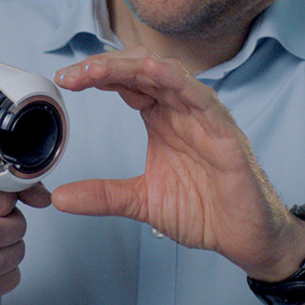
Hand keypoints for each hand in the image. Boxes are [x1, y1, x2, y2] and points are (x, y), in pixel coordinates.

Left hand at [52, 48, 304, 279]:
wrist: (245, 237)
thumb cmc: (203, 210)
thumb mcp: (140, 201)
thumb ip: (102, 195)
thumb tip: (59, 198)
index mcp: (161, 117)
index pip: (125, 82)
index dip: (96, 76)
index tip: (65, 80)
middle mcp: (180, 110)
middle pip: (141, 70)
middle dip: (105, 67)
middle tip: (73, 74)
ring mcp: (203, 118)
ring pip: (167, 75)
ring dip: (132, 67)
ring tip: (98, 69)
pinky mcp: (224, 133)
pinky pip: (201, 99)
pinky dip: (177, 82)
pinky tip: (153, 71)